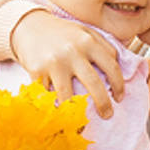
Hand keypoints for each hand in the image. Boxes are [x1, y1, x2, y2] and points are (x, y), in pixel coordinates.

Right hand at [10, 10, 124, 118]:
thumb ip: (103, 46)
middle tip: (108, 115)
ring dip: (77, 113)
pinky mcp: (37, 72)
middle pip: (94, 84)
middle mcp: (72, 51)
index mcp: (88, 41)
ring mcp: (54, 63)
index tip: (119, 98)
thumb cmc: (62, 33)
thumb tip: (121, 69)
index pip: (112, 66)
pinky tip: (59, 111)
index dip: (119, 85)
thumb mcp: (85, 31)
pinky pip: (48, 96)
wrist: (29, 26)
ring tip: (81, 123)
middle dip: (104, 104)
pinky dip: (54, 106)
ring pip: (68, 97)